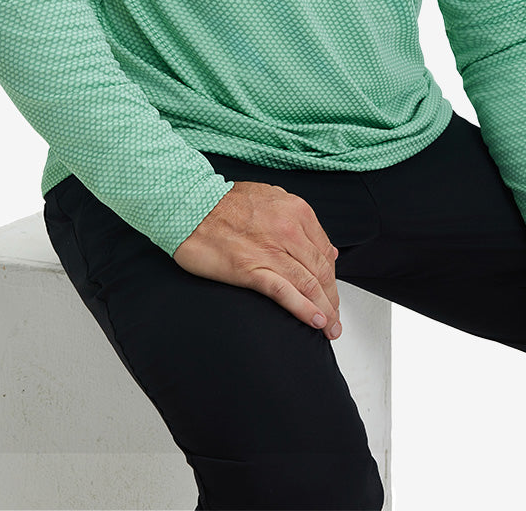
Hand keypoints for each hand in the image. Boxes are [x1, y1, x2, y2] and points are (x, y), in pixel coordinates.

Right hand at [173, 181, 341, 341]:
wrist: (189, 206)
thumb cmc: (224, 202)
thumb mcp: (271, 197)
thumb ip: (299, 220)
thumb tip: (326, 247)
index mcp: (296, 211)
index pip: (325, 252)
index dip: (332, 277)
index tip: (332, 293)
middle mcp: (289, 230)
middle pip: (322, 271)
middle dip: (333, 299)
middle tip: (336, 319)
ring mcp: (271, 250)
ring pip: (309, 284)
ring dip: (325, 310)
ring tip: (330, 328)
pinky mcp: (251, 269)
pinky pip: (285, 292)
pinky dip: (304, 309)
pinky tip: (315, 321)